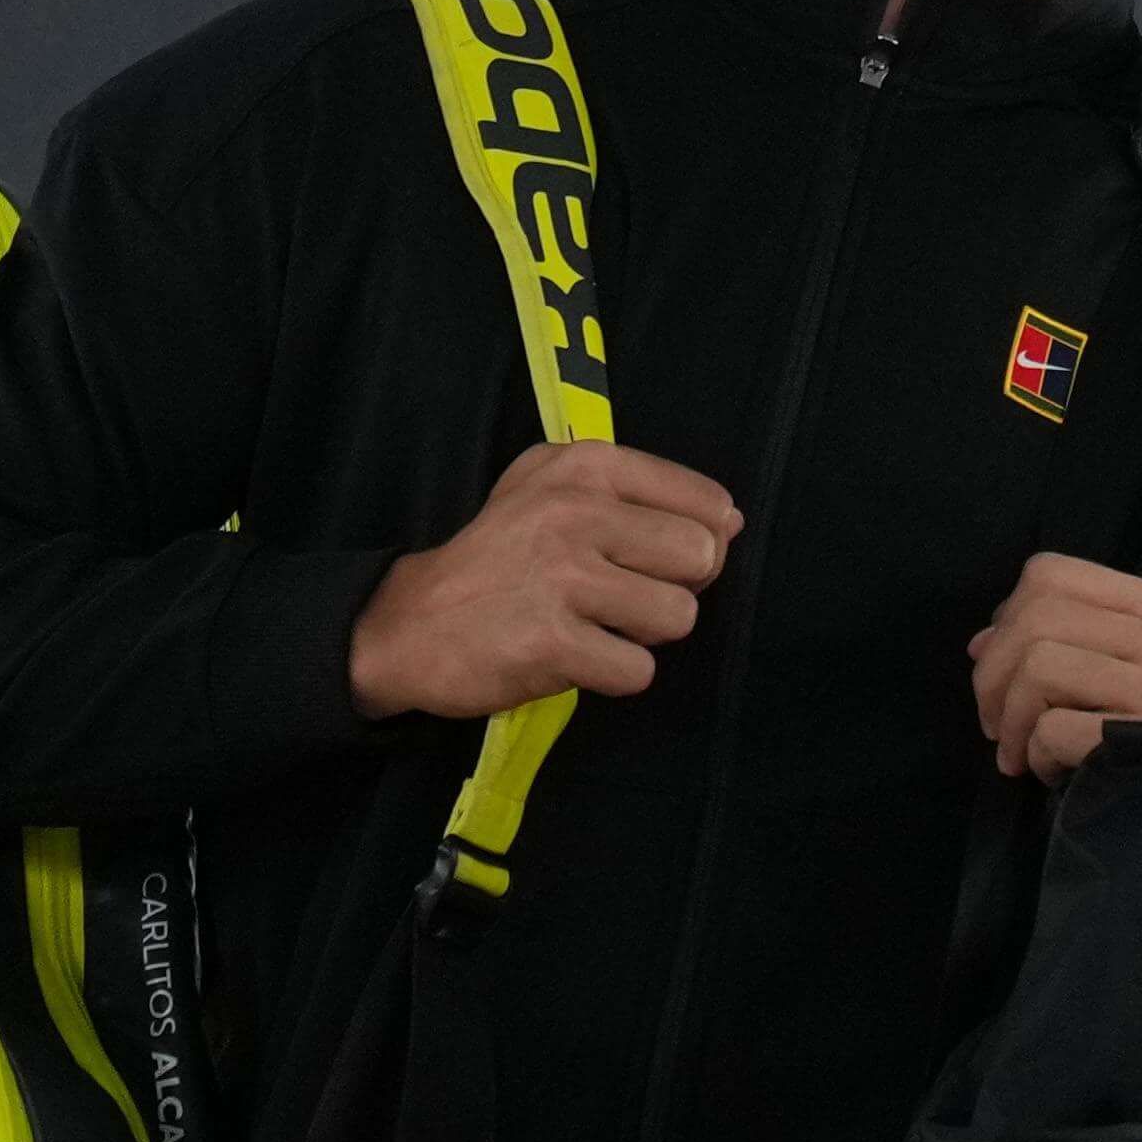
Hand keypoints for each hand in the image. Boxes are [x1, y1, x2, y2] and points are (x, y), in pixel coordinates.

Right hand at [348, 439, 741, 720]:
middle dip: (674, 588)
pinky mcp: (553, 642)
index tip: (652, 556)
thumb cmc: (497, 557)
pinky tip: (574, 656)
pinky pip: (637, 671)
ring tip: (595, 624)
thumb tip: (730, 523)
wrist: (411, 622)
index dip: (697, 540)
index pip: (705, 502)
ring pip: (677, 617)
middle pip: (701, 558)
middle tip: (623, 597)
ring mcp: (563, 576)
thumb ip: (641, 495)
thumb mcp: (552, 490)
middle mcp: (574, 510)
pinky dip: (613, 674)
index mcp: (584, 466)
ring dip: (643, 635)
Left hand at [965, 550, 1141, 783]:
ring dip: (1010, 720)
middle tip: (993, 722)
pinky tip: (1053, 770)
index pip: (1049, 574)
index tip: (1003, 667)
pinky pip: (1053, 727)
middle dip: (992, 675)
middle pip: (1036, 616)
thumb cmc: (1130, 731)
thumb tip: (980, 643)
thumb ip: (1044, 641)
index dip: (1006, 619)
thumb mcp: (1099, 669)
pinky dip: (1037, 755)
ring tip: (1019, 752)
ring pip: (1039, 665)